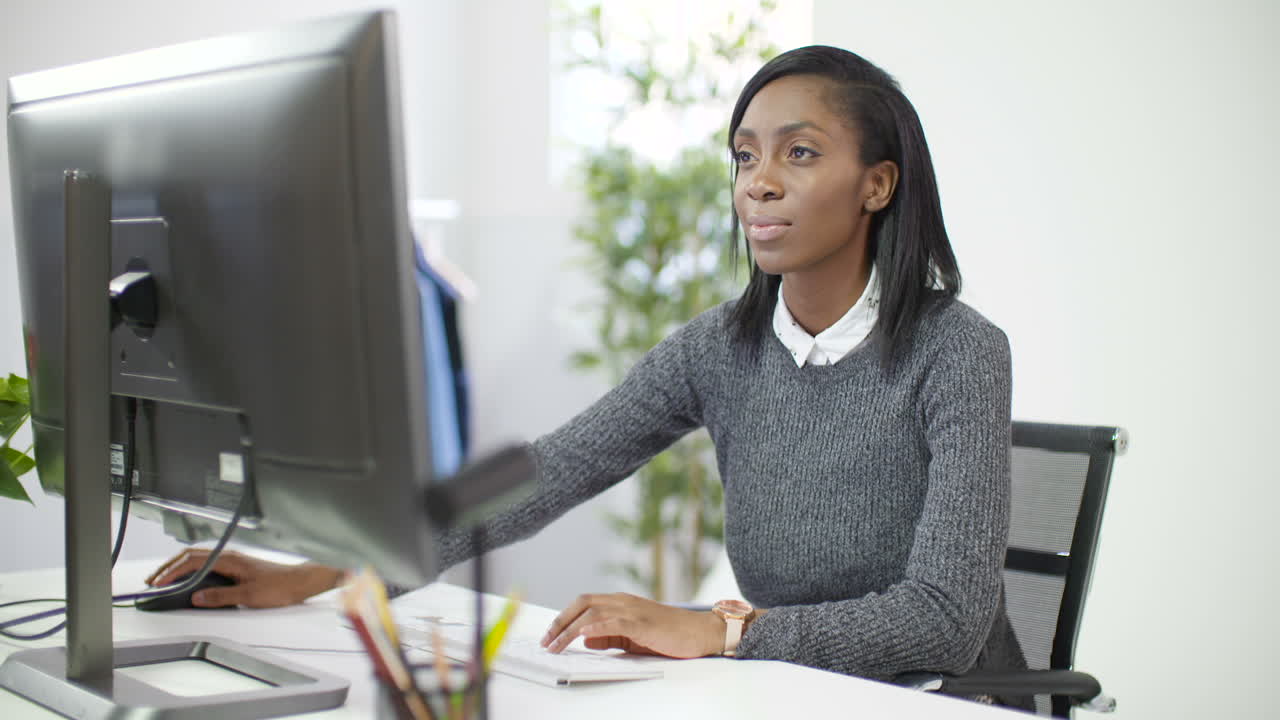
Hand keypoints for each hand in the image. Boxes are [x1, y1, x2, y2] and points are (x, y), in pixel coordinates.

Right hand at [144, 548, 344, 608]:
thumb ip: (220, 597)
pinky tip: (189, 580)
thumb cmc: (281, 586)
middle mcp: (230, 556)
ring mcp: (234, 560)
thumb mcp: (248, 596)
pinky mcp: (238, 566)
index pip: (192, 562)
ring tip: (165, 580)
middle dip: (169, 567)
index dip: (172, 572)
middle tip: (153, 580)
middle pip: (191, 556)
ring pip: (199, 559)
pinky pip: (208, 564)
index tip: (158, 582)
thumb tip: (197, 598)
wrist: (301, 581)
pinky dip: (193, 570)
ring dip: (180, 568)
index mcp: (229, 560)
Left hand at [540, 592, 724, 658]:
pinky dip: (597, 628)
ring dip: (570, 631)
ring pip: (593, 614)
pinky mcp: (643, 623)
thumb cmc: (669, 635)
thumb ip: (610, 637)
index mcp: (620, 603)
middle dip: (560, 622)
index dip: (563, 618)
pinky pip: (615, 622)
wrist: (700, 632)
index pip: (584, 604)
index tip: (549, 636)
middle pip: (582, 604)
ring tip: (556, 646)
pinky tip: (583, 636)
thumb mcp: (633, 637)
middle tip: (545, 642)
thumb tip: (585, 640)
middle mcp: (623, 601)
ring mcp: (633, 610)